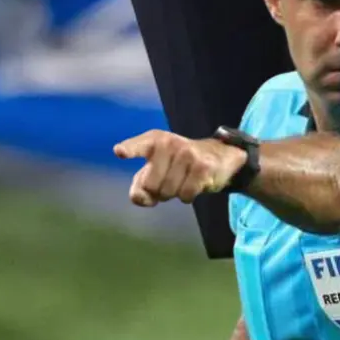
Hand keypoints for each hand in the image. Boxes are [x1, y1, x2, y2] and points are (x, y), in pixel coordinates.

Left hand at [114, 130, 246, 206]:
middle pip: (151, 185)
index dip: (129, 149)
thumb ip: (140, 187)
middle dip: (159, 190)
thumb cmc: (179, 165)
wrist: (219, 156)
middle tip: (171, 180)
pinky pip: (185, 195)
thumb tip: (142, 199)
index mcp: (155, 141)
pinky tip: (195, 184)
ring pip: (168, 192)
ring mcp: (188, 154)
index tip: (119, 152)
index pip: (139, 146)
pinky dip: (188, 196)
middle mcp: (170, 144)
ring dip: (175, 193)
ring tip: (184, 180)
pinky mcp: (203, 167)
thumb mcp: (156, 171)